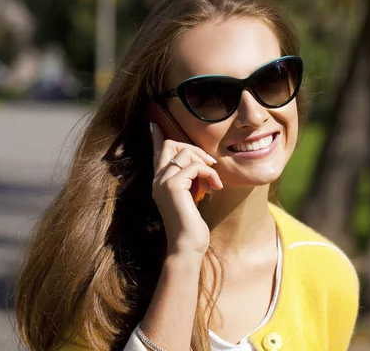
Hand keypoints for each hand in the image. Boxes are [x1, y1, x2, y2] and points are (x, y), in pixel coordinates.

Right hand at [150, 123, 222, 255]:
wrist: (187, 246)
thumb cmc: (191, 227)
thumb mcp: (190, 198)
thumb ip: (189, 182)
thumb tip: (201, 165)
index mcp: (159, 182)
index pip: (157, 153)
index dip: (156, 137)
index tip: (154, 123)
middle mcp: (157, 179)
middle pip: (169, 144)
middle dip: (192, 147)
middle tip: (210, 163)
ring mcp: (163, 182)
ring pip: (184, 152)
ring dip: (205, 163)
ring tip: (214, 181)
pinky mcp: (173, 186)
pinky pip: (195, 166)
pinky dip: (209, 173)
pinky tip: (215, 186)